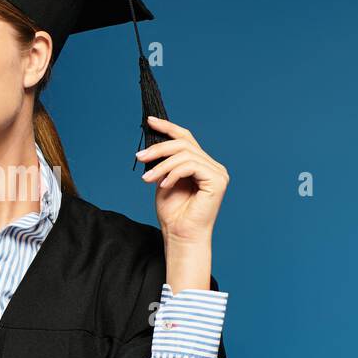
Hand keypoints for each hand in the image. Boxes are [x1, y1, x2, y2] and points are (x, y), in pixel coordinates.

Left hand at [134, 115, 229, 246]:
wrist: (180, 236)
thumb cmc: (173, 214)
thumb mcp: (163, 180)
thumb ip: (164, 162)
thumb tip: (153, 143)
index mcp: (202, 164)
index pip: (186, 138)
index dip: (168, 127)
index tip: (149, 121)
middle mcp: (213, 166)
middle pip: (184, 143)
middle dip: (159, 148)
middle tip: (140, 157)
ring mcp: (217, 173)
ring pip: (185, 154)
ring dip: (161, 165)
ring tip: (147, 179)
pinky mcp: (217, 180)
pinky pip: (190, 165)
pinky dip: (172, 173)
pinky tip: (163, 185)